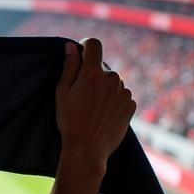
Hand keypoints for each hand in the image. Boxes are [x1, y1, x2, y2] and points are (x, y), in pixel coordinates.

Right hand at [55, 38, 135, 168]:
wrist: (88, 149)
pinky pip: (121, 95)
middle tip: (81, 94)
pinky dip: (113, 100)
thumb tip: (71, 46)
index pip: (93, 44)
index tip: (81, 52)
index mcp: (92, 73)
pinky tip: (102, 114)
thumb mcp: (62, 93)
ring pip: (112, 82)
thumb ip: (69, 67)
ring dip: (104, 88)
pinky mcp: (131, 104)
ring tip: (92, 108)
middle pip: (102, 67)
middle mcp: (112, 79)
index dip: (86, 45)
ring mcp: (124, 92)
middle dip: (93, 74)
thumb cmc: (70, 121)